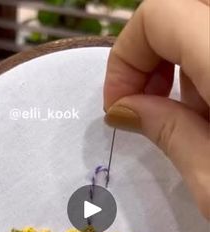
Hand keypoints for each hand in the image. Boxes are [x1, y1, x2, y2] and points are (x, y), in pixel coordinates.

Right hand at [104, 0, 209, 219]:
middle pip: (183, 11)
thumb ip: (170, 133)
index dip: (125, 57)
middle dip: (152, 57)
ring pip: (205, 26)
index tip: (117, 108)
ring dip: (183, 66)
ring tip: (188, 121)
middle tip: (148, 110)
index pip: (161, 14)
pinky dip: (207, 70)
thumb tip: (125, 109)